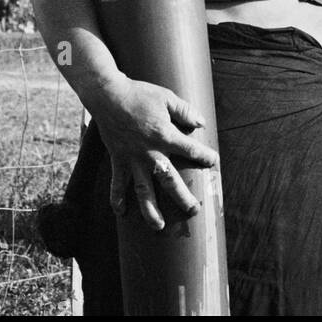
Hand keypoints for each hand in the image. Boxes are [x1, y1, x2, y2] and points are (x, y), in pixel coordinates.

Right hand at [89, 75, 218, 230]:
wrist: (108, 95)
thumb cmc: (139, 94)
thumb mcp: (166, 97)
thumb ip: (185, 111)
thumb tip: (201, 124)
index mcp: (165, 136)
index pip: (190, 151)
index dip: (204, 157)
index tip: (213, 162)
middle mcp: (150, 152)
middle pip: (170, 181)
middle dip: (183, 198)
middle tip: (193, 210)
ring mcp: (132, 159)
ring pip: (144, 190)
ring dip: (150, 210)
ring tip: (159, 226)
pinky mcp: (118, 159)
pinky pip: (118, 183)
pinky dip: (117, 198)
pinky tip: (121, 213)